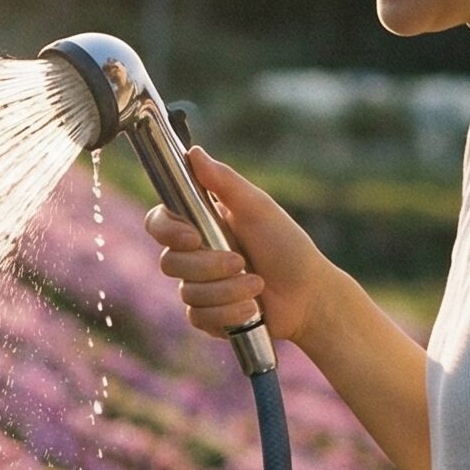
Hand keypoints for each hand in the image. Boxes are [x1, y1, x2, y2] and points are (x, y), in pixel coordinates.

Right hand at [142, 149, 332, 348]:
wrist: (309, 296)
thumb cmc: (287, 247)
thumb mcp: (258, 209)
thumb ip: (224, 183)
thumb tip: (193, 153)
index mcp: (201, 225)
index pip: (159, 223)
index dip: (167, 231)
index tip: (192, 237)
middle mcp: (195, 255)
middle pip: (170, 262)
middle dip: (208, 266)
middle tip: (241, 262)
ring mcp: (199, 287)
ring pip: (187, 293)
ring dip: (226, 291)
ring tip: (257, 287)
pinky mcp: (207, 316)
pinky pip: (198, 317)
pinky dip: (228, 313)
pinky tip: (250, 309)